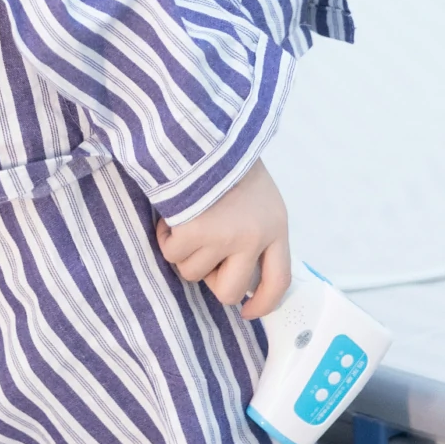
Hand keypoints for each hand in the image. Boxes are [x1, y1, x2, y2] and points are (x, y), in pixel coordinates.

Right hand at [155, 158, 291, 319]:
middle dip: (211, 278)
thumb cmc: (228, 161)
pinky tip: (172, 215)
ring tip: (187, 218)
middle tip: (203, 252)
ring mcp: (224, 237)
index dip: (263, 303)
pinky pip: (173, 254)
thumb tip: (241, 273)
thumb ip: (257, 232)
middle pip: (230, 290)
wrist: (206, 132)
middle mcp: (254, 237)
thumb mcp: (259, 197)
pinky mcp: (195, 231)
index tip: (248, 311)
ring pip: (194, 272)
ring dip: (185, 251)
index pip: (278, 281)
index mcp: (276, 227)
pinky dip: (167, 237)